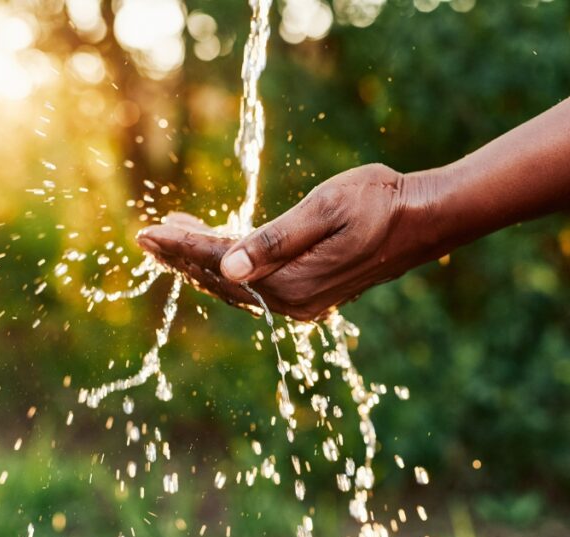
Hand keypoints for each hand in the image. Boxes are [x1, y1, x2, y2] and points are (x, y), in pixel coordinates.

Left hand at [136, 164, 441, 320]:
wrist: (424, 219)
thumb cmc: (379, 202)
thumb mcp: (324, 209)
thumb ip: (274, 239)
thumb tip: (227, 266)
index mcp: (291, 282)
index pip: (219, 264)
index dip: (180, 247)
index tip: (145, 232)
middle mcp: (293, 301)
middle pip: (220, 281)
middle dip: (182, 257)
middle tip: (146, 236)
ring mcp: (303, 302)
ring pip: (236, 285)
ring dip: (201, 262)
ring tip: (170, 239)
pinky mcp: (311, 293)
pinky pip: (256, 284)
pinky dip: (229, 266)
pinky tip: (217, 248)